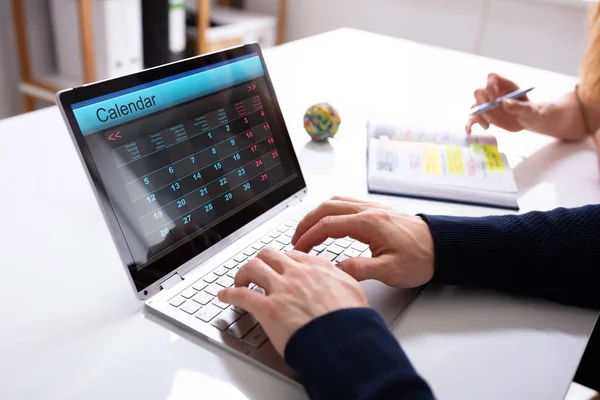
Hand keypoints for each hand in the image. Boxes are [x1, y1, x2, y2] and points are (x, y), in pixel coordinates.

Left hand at [218, 247, 367, 355]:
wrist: (344, 340)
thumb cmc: (351, 321)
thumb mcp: (354, 291)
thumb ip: (343, 281)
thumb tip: (342, 280)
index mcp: (318, 268)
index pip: (294, 255)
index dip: (284, 261)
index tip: (281, 266)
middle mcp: (297, 273)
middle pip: (269, 255)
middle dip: (261, 261)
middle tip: (257, 270)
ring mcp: (280, 289)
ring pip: (253, 267)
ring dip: (243, 273)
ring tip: (239, 280)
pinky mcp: (267, 308)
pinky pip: (241, 295)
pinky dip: (229, 294)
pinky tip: (224, 296)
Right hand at [291, 197, 434, 288]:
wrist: (442, 247)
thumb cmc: (421, 258)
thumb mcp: (390, 271)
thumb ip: (360, 270)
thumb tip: (334, 271)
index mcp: (369, 223)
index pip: (328, 225)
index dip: (308, 237)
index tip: (298, 250)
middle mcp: (368, 210)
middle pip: (327, 208)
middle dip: (306, 223)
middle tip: (295, 239)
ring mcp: (372, 208)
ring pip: (335, 202)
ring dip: (317, 215)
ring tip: (307, 232)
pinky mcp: (377, 211)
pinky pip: (346, 204)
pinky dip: (330, 212)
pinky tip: (328, 224)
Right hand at [466, 73, 550, 133]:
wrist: (529, 120)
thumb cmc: (532, 111)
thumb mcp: (529, 110)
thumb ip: (519, 106)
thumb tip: (504, 102)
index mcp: (505, 85)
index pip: (492, 78)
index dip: (490, 85)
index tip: (494, 98)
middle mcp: (493, 93)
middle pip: (479, 92)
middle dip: (482, 102)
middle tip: (489, 112)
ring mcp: (487, 105)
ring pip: (475, 106)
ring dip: (479, 116)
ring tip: (489, 125)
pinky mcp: (485, 116)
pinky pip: (473, 119)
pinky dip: (470, 124)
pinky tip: (470, 132)